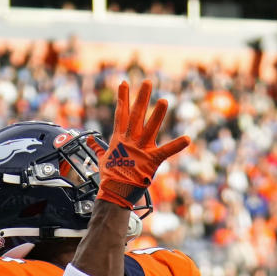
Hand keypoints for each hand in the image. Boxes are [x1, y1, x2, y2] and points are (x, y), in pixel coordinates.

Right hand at [95, 81, 189, 208]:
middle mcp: (130, 141)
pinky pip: (166, 151)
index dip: (123, 98)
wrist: (114, 194)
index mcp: (119, 139)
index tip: (124, 83)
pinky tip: (188, 138)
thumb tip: (89, 140)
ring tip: (164, 100)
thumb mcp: (102, 159)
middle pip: (136, 115)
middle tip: (148, 81)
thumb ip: (98, 147)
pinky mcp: (151, 160)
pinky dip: (177, 145)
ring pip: (150, 128)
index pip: (121, 114)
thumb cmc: (110, 177)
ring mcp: (140, 150)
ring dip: (157, 115)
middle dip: (141, 98)